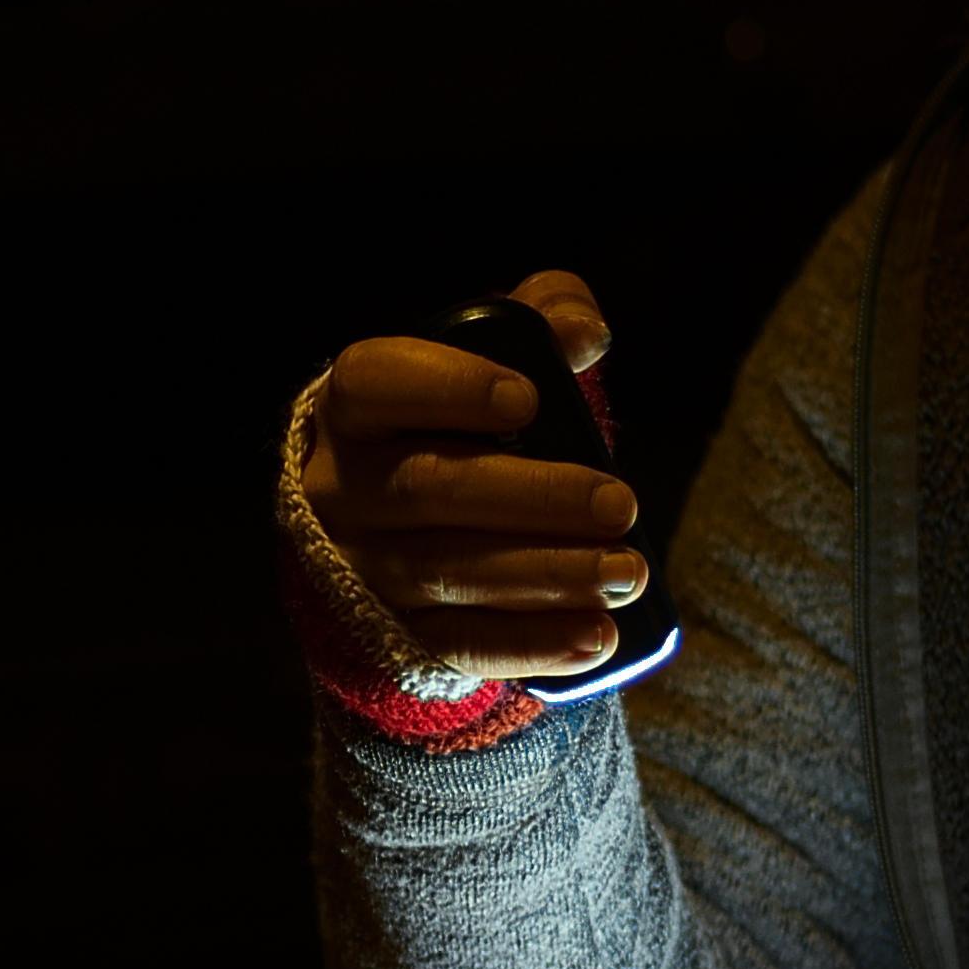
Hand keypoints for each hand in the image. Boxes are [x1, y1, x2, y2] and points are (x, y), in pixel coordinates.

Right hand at [293, 271, 643, 682]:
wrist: (389, 542)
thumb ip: (534, 325)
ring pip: (447, 572)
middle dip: (534, 498)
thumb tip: (583, 330)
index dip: (448, 388)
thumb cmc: (453, 433)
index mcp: (353, 409)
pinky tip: (596, 634)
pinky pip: (458, 644)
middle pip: (428, 489)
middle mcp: (340, 489)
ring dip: (547, 573)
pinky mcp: (389, 637)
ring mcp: (360, 568)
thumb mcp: (482, 370)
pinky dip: (531, 642)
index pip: (375, 383)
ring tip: (628, 570)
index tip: (527, 399)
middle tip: (619, 504)